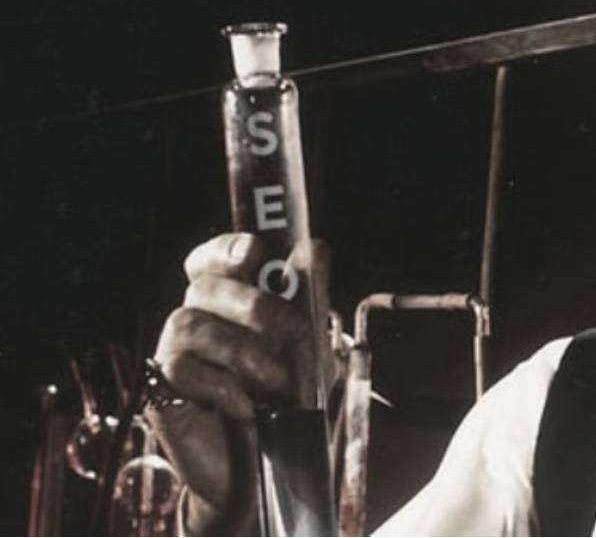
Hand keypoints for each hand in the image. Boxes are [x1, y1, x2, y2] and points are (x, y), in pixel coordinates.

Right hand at [146, 233, 329, 534]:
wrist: (269, 468)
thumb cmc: (286, 401)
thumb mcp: (313, 348)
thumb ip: (311, 300)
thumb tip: (314, 247)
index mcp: (226, 304)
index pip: (208, 260)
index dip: (225, 248)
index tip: (254, 251)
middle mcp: (194, 322)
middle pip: (204, 286)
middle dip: (256, 305)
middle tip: (294, 333)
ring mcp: (172, 355)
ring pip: (189, 324)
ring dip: (244, 351)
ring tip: (275, 382)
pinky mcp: (160, 393)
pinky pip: (180, 370)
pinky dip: (223, 386)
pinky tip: (247, 406)